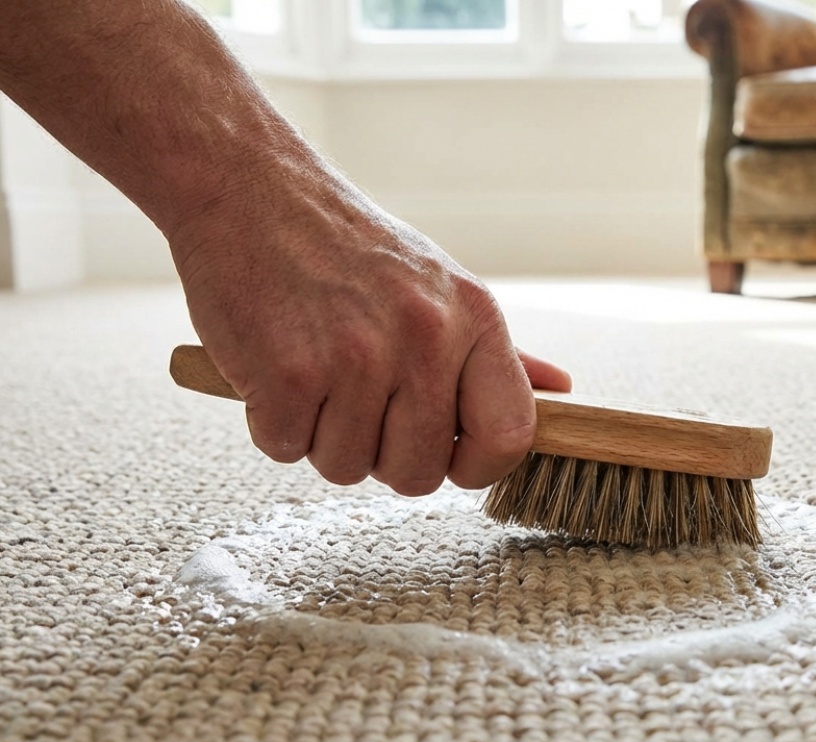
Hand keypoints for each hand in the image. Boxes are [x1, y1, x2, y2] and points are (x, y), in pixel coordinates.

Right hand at [171, 162, 569, 494]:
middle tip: (357, 399)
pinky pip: (286, 449)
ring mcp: (356, 358)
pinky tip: (274, 367)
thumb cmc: (348, 248)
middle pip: (419, 472)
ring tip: (314, 370)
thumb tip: (560, 392)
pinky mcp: (287, 374)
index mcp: (474, 318)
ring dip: (322, 436)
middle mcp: (425, 338)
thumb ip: (499, 353)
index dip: (478, 466)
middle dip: (382, 454)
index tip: (447, 455)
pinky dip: (272, 423)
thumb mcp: (441, 286)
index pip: (511, 435)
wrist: (251, 191)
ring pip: (347, 468)